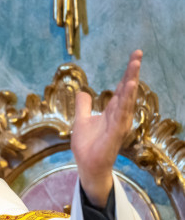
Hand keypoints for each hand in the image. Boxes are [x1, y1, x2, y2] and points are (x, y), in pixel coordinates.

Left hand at [72, 49, 141, 206]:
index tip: (134, 56)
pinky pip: (121, 114)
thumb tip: (82, 91)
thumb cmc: (88, 146)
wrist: (87, 165)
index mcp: (112, 111)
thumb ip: (83, 106)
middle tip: (137, 54)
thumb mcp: (81, 121)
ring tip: (134, 66)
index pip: (121, 88)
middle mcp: (119, 115)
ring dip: (130, 83)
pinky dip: (125, 101)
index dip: (127, 73)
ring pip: (126, 99)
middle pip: (127, 90)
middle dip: (131, 72)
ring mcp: (119, 123)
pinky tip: (128, 88)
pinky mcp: (116, 132)